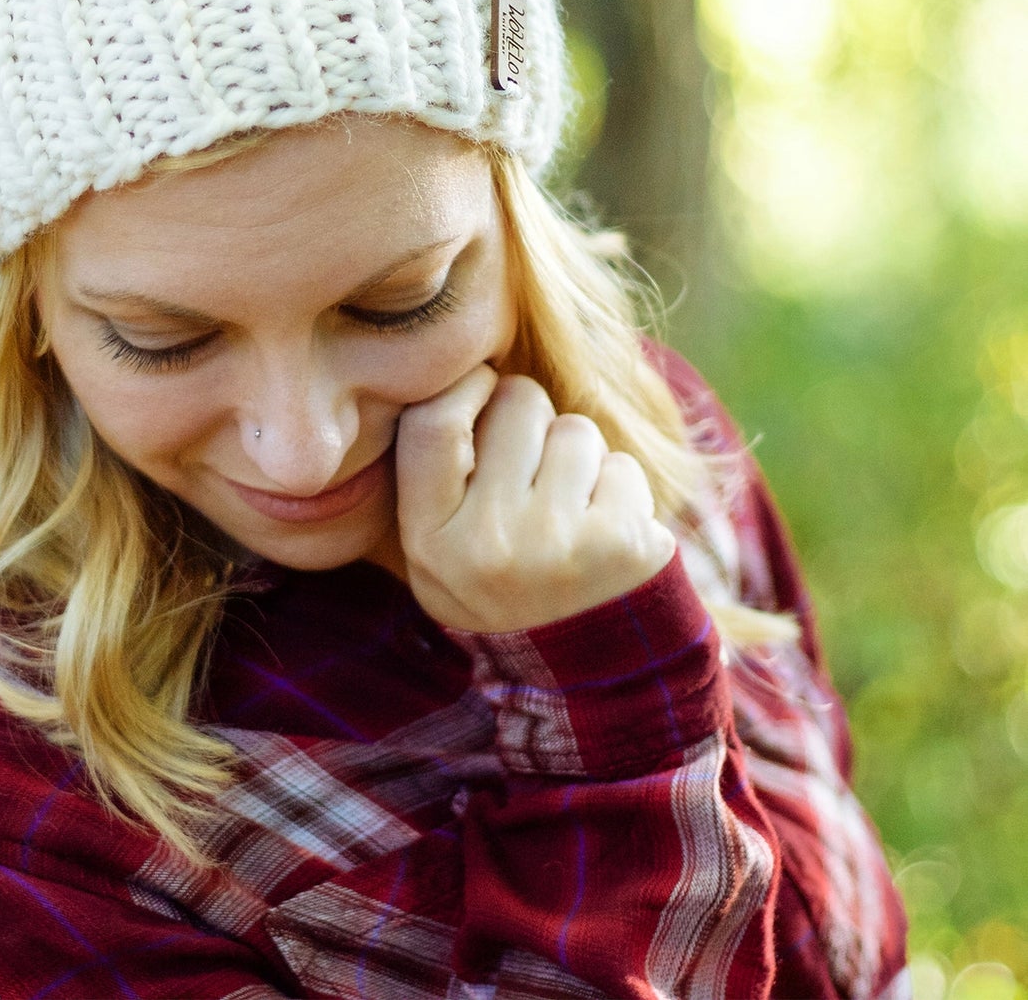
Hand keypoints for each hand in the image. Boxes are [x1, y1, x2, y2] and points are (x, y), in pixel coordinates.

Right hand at [394, 366, 676, 632]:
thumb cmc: (505, 586)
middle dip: (532, 421)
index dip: (462, 388)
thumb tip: (469, 372)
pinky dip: (620, 492)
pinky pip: (622, 467)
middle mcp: (487, 542)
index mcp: (428, 539)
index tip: (482, 390)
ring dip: (580, 459)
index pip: (430, 423)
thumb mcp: (439, 550)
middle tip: (533, 475)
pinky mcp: (622, 543)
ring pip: (575, 429)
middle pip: (516, 404)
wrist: (585, 680)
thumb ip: (438, 472)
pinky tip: (605, 536)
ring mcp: (557, 542)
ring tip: (570, 513)